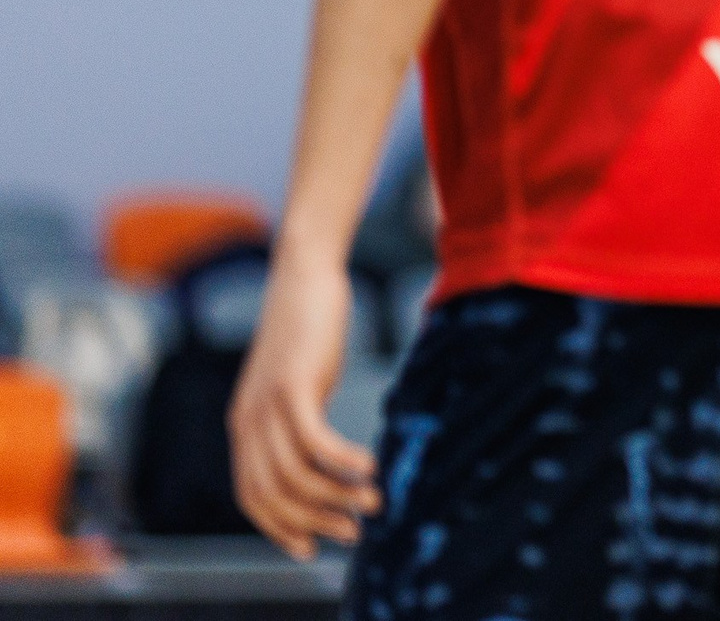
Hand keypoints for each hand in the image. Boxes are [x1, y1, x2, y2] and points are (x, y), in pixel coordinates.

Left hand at [230, 257, 379, 556]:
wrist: (303, 273)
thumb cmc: (308, 326)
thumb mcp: (296, 381)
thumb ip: (297, 416)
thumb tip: (319, 454)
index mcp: (245, 424)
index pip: (252, 496)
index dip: (279, 528)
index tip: (312, 547)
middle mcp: (248, 420)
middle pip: (273, 495)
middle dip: (312, 523)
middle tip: (353, 532)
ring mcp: (267, 405)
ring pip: (295, 476)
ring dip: (336, 498)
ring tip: (373, 502)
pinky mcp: (293, 386)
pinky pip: (315, 443)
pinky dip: (344, 463)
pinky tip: (371, 465)